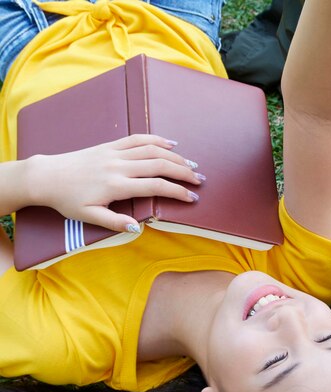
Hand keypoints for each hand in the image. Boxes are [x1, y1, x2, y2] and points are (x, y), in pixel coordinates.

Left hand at [26, 134, 203, 231]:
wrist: (46, 177)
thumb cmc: (67, 200)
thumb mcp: (88, 217)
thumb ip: (114, 222)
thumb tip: (137, 228)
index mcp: (116, 185)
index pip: (155, 187)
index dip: (177, 192)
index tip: (191, 198)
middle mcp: (119, 166)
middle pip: (160, 165)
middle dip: (183, 173)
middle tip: (200, 180)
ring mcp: (115, 153)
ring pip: (152, 150)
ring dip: (175, 156)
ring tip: (191, 164)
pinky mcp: (110, 145)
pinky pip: (137, 139)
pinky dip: (156, 139)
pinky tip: (170, 143)